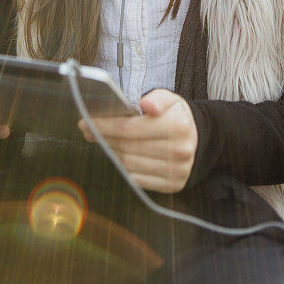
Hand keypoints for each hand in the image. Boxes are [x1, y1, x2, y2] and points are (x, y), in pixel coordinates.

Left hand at [77, 88, 197, 192]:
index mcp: (176, 126)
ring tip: (102, 142)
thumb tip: (147, 104)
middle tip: (88, 130)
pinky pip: (138, 180)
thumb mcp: (170, 99)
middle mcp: (178, 150)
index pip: (129, 128)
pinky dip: (124, 169)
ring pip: (129, 164)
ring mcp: (176, 170)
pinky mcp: (172, 185)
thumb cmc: (176, 117)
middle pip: (127, 147)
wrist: (197, 140)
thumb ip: (157, 98)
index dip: (104, 125)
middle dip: (103, 138)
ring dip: (111, 153)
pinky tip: (118, 156)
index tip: (87, 121)